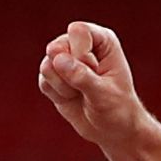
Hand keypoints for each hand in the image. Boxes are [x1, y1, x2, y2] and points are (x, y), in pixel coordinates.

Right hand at [39, 21, 148, 150]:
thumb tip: (57, 60)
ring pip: (47, 65)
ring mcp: (65, 59)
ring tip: (80, 94)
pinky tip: (72, 98)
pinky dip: (56, 95)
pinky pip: (43, 81)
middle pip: (57, 46)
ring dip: (62, 87)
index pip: (78, 31)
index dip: (81, 53)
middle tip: (87, 87)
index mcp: (102, 40)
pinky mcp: (53, 75)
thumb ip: (82, 76)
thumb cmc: (117, 108)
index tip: (95, 71)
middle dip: (68, 74)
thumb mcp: (104, 94)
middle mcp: (81, 44)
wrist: (113, 129)